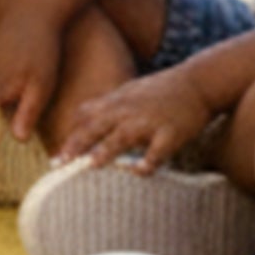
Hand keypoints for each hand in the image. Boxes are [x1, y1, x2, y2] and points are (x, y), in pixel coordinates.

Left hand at [51, 61, 219, 173]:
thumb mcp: (129, 91)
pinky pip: (157, 150)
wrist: (198, 82)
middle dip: (76, 145)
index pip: (85, 117)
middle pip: (96, 127)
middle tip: (59, 164)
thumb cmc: (162, 90)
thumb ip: (106, 105)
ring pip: (123, 137)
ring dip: (106, 151)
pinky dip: (148, 162)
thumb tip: (81, 116)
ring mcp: (149, 121)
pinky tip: (140, 172)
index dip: (70, 136)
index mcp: (116, 101)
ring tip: (90, 166)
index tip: (56, 157)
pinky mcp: (171, 133)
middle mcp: (128, 110)